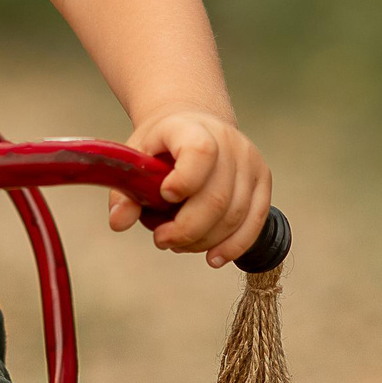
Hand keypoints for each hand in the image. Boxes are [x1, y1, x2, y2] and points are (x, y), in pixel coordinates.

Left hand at [108, 108, 272, 267]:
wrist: (193, 125)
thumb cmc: (162, 145)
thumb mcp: (136, 157)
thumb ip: (125, 191)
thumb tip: (119, 222)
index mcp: (193, 128)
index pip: (200, 153)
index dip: (185, 180)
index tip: (165, 196)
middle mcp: (229, 142)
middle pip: (217, 197)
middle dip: (186, 229)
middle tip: (162, 239)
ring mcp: (250, 162)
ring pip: (235, 215)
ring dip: (204, 241)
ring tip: (179, 244)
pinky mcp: (263, 181)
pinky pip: (255, 221)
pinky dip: (234, 245)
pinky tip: (213, 257)